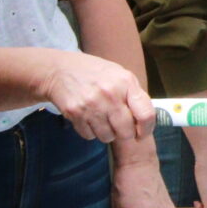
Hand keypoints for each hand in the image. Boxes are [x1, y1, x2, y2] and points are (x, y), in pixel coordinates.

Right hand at [39, 50, 154, 144]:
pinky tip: (88, 117)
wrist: (59, 70)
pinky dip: (91, 131)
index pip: (145, 115)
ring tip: (101, 118)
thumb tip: (145, 123)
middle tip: (119, 126)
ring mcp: (91, 104)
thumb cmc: (95, 73)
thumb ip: (134, 96)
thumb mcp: (120, 75)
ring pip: (108, 137)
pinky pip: (90, 136)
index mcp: (126, 82)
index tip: (142, 133)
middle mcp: (110, 94)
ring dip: (107, 133)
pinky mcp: (75, 114)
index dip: (146, 129)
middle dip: (124, 133)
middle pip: (126, 132)